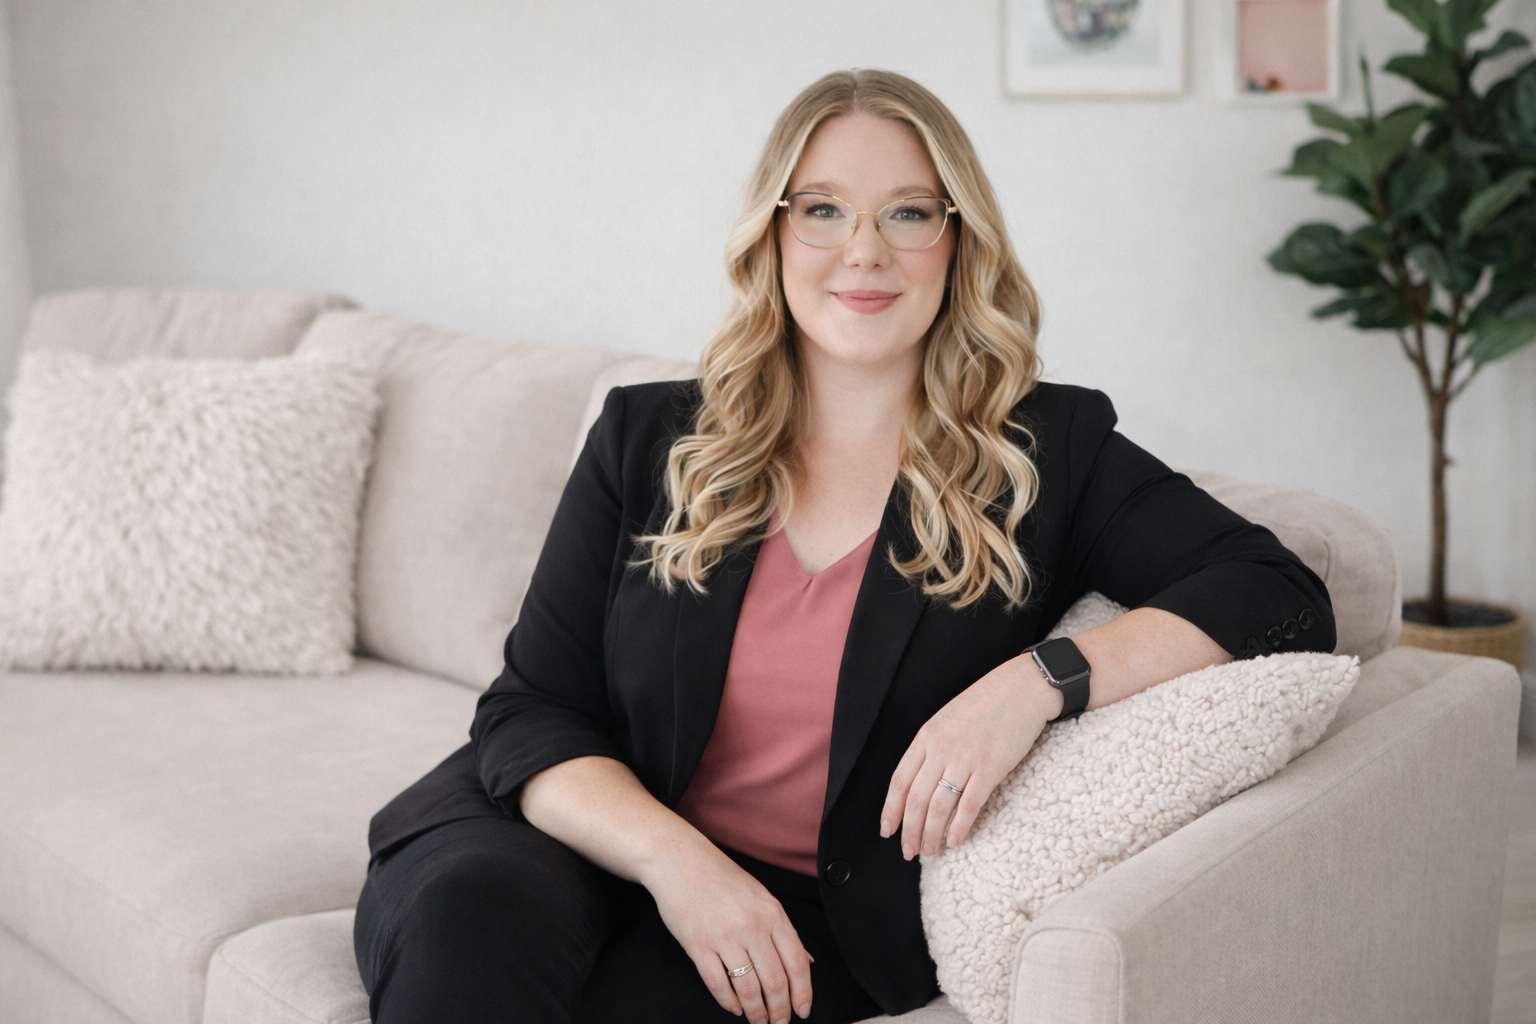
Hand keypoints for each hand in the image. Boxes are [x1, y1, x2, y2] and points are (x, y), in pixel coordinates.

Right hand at [643, 846, 813, 1023]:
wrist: (679, 861)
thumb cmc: (721, 878)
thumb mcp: (761, 896)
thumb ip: (782, 930)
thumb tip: (806, 961)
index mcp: (772, 912)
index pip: (797, 962)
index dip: (802, 993)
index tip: (802, 1011)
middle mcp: (752, 925)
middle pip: (775, 981)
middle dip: (780, 1010)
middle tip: (779, 1023)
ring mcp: (724, 936)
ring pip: (748, 988)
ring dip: (755, 1011)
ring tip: (758, 1020)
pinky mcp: (697, 945)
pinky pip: (717, 984)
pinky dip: (728, 1002)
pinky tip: (734, 1008)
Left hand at [881, 652, 1061, 858]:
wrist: (1021, 688)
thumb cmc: (986, 703)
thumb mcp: (947, 719)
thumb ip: (933, 746)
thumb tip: (921, 780)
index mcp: (926, 736)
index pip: (899, 780)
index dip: (891, 810)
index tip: (887, 830)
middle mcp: (941, 748)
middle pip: (916, 799)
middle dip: (909, 830)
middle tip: (909, 851)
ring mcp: (965, 759)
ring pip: (938, 807)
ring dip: (931, 834)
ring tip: (930, 851)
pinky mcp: (990, 768)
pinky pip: (968, 806)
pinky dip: (959, 827)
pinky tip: (955, 840)